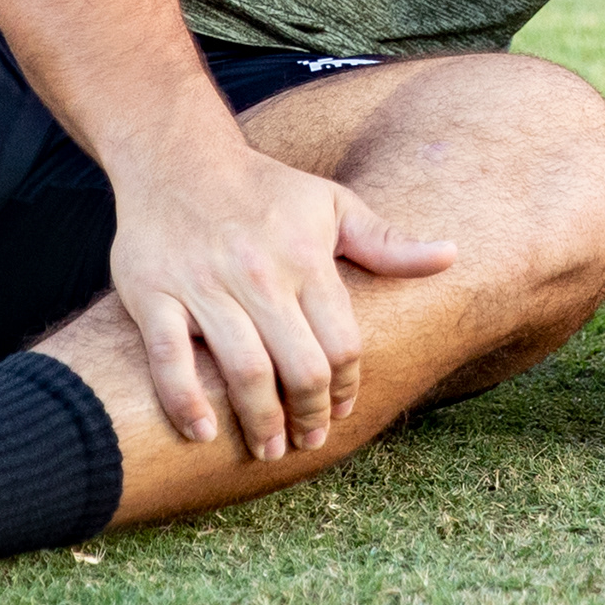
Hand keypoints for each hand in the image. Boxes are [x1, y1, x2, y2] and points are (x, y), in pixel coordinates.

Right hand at [108, 139, 452, 459]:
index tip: (344, 409)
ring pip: (243, 371)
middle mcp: (258, 275)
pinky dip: (186, 402)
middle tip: (309, 440)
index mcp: (305, 258)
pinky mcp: (153, 294)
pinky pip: (170, 359)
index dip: (348, 387)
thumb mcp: (332, 204)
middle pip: (300, 367)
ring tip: (269, 447)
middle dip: (312, 415)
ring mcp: (203, 286)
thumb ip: (387, 243)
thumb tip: (450, 256)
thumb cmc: (263, 188)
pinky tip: (203, 432)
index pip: (342, 343)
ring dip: (261, 422)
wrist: (177, 156)